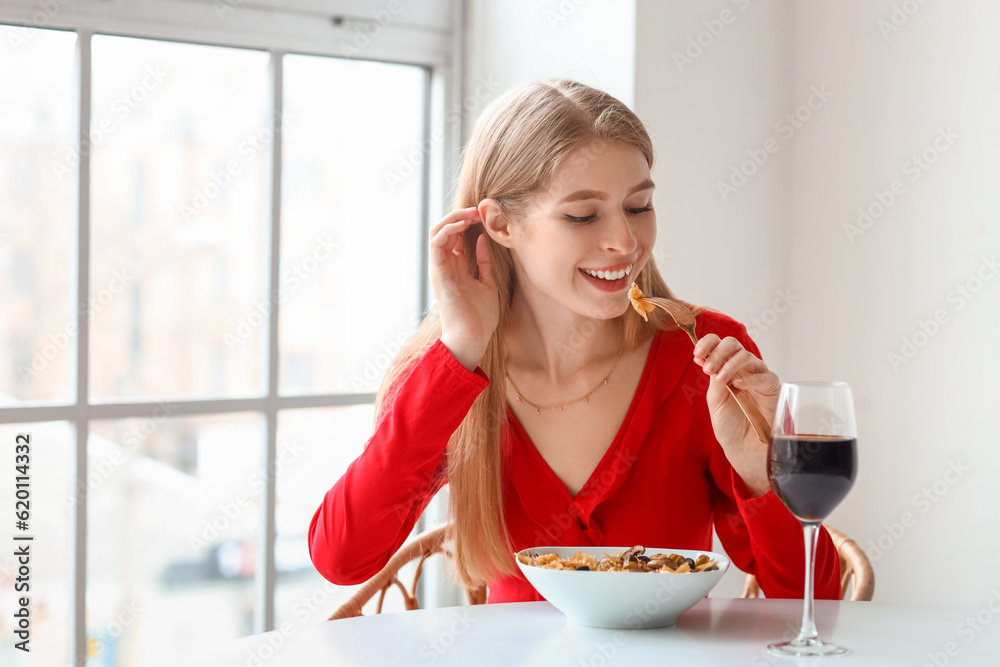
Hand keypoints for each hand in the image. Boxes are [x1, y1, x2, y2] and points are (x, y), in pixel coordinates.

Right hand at [430, 206, 498, 370]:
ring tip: (470, 213)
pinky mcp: (438, 274)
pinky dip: (447, 230)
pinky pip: (436, 245)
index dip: (467, 221)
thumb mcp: (487, 283)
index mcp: (456, 267)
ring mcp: (440, 269)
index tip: (485, 214)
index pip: (455, 236)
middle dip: (459, 215)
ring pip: (436, 233)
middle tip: (478, 209)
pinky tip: (462, 225)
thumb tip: (483, 240)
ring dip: (452, 219)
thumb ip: (483, 262)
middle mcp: (445, 266)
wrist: (473, 339)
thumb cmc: (480, 317)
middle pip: (444, 230)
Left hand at [693, 334, 780, 495]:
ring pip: (747, 356)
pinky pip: (763, 376)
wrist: (743, 446)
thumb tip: (702, 356)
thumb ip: (712, 376)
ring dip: (730, 364)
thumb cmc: (729, 424)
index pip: (719, 344)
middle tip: (708, 368)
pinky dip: (749, 378)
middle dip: (718, 352)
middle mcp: (743, 368)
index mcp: (726, 367)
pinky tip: (737, 385)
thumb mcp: (715, 398)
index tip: (697, 353)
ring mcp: (758, 375)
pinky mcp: (772, 387)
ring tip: (720, 378)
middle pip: (733, 344)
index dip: (708, 343)